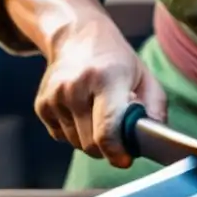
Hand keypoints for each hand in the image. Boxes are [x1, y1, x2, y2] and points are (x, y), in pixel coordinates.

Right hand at [35, 14, 166, 166]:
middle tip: (117, 131)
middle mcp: (76, 86)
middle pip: (90, 143)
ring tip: (98, 113)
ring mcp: (55, 95)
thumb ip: (155, 109)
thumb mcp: (144, 76)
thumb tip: (153, 141)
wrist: (77, 36)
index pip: (106, 129)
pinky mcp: (41, 104)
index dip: (116, 152)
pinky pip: (60, 136)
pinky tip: (81, 109)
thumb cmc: (116, 60)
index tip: (124, 160)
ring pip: (76, 143)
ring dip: (90, 138)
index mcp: (106, 78)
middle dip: (107, 146)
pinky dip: (74, 131)